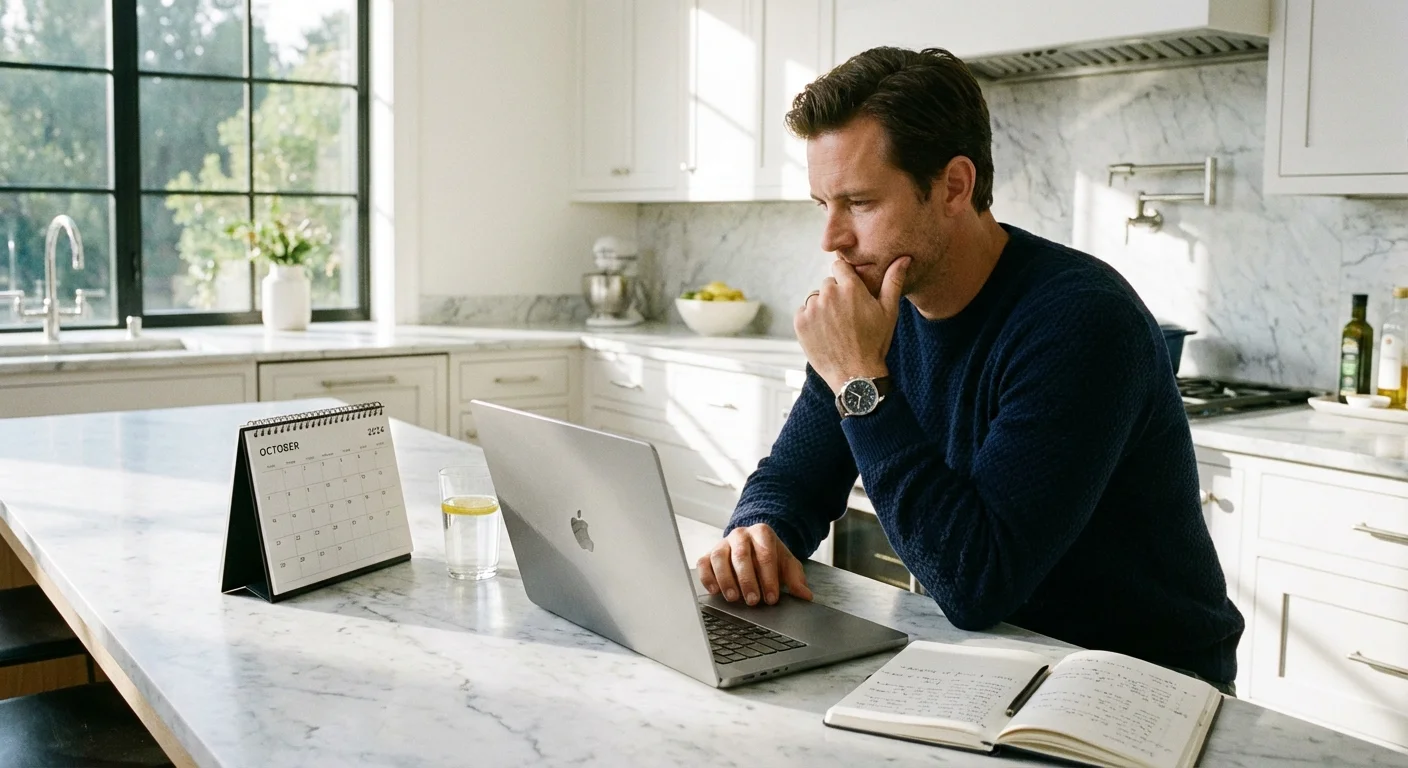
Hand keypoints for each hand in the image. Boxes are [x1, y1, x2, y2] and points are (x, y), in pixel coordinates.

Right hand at [697, 523, 813, 605]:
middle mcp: (740, 535)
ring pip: (719, 557)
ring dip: (725, 579)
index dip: (769, 578)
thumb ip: (796, 578)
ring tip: (734, 598)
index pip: (765, 554)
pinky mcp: (709, 554)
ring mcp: (723, 543)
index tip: (771, 598)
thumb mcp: (787, 564)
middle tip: (753, 600)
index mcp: (762, 533)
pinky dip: (707, 577)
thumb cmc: (770, 557)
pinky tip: (714, 591)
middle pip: (741, 555)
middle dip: (747, 580)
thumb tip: (805, 595)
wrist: (753, 546)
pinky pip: (703, 563)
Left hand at [795, 257, 909, 392]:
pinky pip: (803, 312)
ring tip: (836, 328)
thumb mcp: (888, 311)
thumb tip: (904, 258)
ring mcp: (813, 308)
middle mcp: (829, 294)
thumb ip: (893, 281)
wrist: (855, 374)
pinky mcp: (800, 322)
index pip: (839, 266)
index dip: (845, 278)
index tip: (850, 292)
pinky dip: (811, 320)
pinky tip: (825, 334)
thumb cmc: (875, 343)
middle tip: (847, 317)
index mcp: (851, 288)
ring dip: (822, 308)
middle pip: (828, 284)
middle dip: (835, 295)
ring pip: (815, 298)